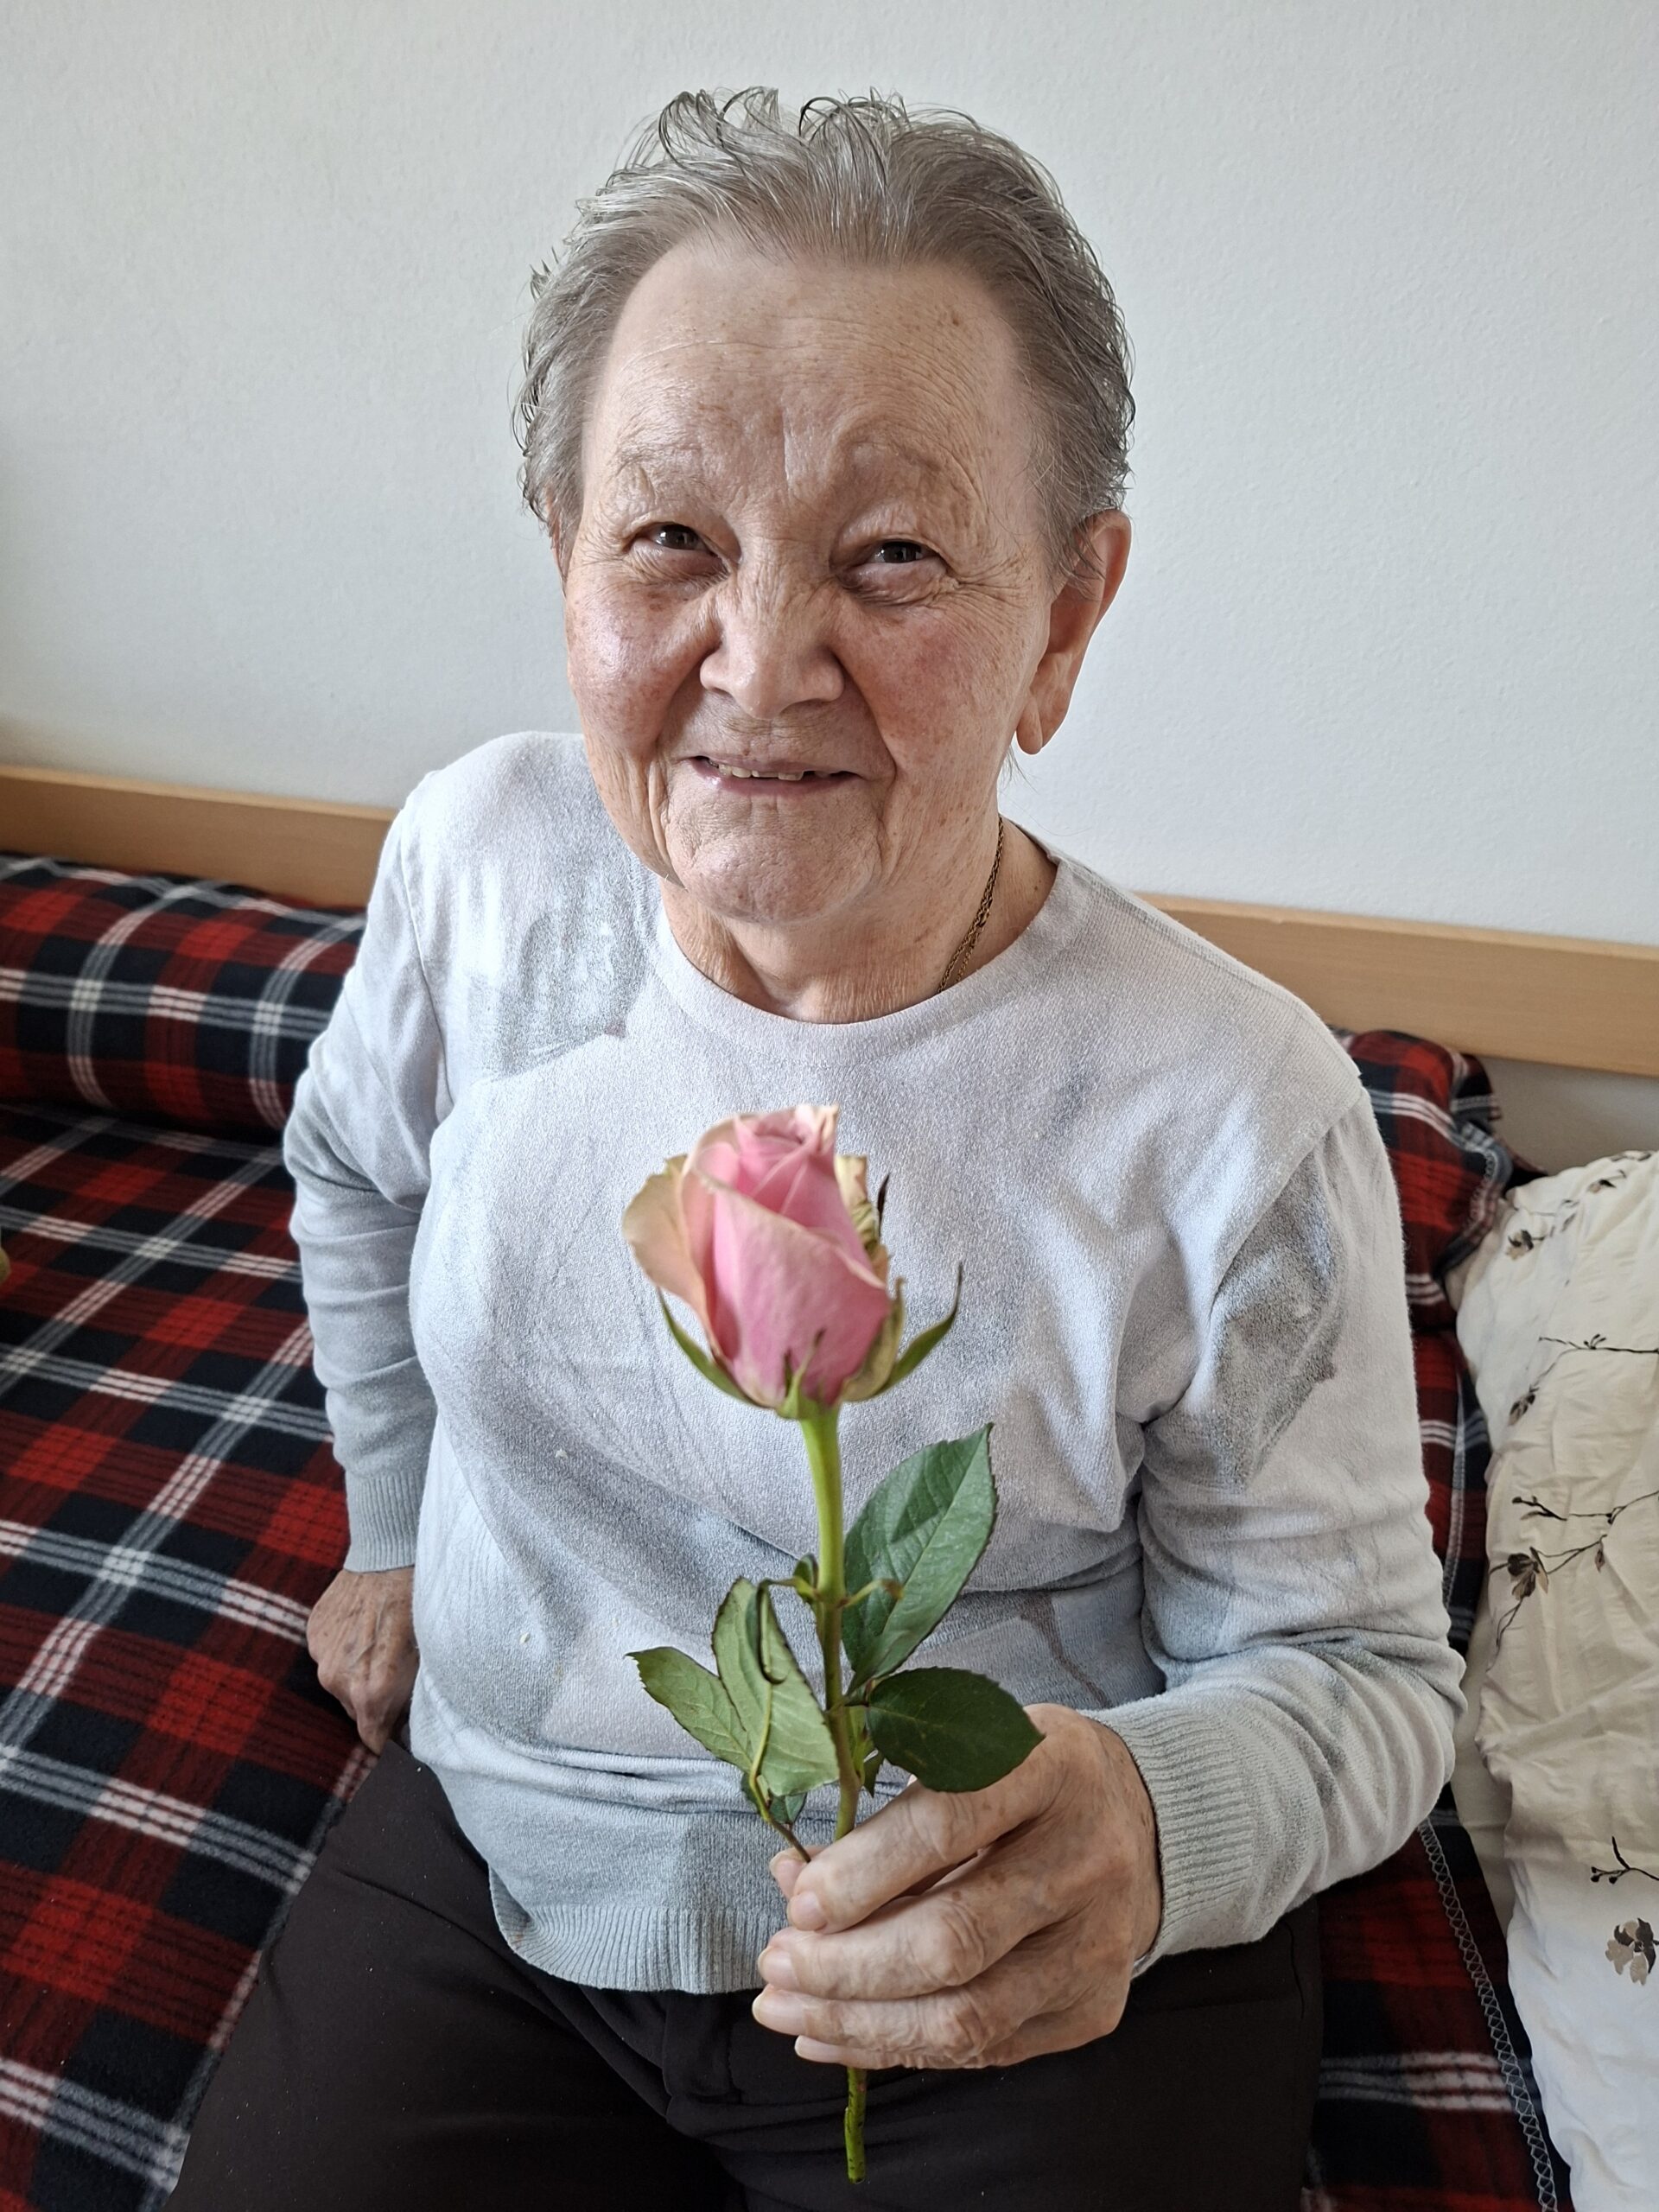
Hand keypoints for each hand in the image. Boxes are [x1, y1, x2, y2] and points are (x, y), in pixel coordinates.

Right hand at [306, 1566, 418, 1752]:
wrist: (389, 1557)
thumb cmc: (417, 1606)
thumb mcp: (427, 1658)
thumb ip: (412, 1698)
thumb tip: (409, 1725)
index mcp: (371, 1692)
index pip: (372, 1739)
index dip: (387, 1739)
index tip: (398, 1732)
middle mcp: (338, 1680)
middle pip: (357, 1710)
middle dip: (376, 1702)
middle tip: (397, 1678)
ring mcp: (321, 1656)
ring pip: (341, 1682)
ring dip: (357, 1673)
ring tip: (380, 1645)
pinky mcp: (313, 1633)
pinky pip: (330, 1654)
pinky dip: (344, 1648)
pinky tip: (364, 1627)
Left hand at [753, 1705, 1160, 2069]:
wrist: (1135, 1818)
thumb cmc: (1022, 1779)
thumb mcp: (961, 1755)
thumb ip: (882, 1818)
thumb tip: (789, 1879)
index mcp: (1049, 1768)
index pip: (947, 1826)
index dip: (863, 1872)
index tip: (799, 1902)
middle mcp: (1086, 1859)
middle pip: (954, 1939)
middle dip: (847, 1966)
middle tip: (775, 1963)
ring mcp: (1097, 1944)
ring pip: (967, 2015)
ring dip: (860, 2022)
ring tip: (786, 2009)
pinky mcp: (1094, 2008)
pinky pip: (985, 2051)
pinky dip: (899, 2048)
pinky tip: (835, 2035)